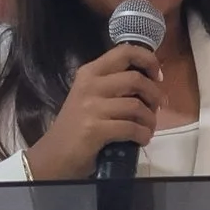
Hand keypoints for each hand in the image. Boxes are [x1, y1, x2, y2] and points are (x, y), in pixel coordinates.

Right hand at [25, 40, 162, 181]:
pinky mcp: (95, 130)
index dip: (147, 60)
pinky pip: (131, 128)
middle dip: (154, 95)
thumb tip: (148, 85)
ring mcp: (92, 107)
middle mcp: (90, 85)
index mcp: (89, 73)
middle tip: (156, 108)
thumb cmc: (75, 128)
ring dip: (150, 120)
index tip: (157, 76)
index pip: (124, 52)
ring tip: (148, 128)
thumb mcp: (89, 97)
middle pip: (136, 79)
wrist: (53, 157)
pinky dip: (142, 135)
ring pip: (136, 106)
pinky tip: (141, 140)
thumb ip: (112, 86)